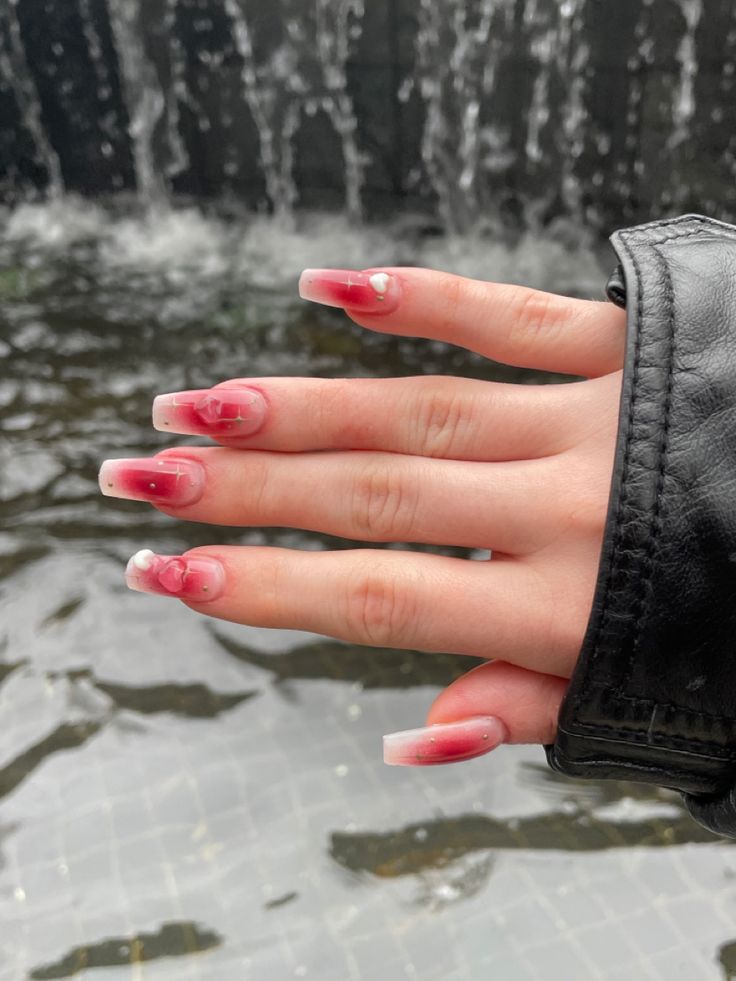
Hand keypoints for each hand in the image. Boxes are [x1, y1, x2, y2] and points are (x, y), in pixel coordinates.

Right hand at [99, 267, 625, 764]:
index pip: (381, 597)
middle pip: (373, 494)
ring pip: (416, 408)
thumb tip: (409, 734)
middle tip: (142, 477)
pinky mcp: (623, 347)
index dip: (265, 589)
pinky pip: (509, 315)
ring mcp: (592, 418)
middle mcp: (568, 507)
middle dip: (245, 489)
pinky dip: (422, 299)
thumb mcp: (645, 698)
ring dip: (299, 405)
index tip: (168, 576)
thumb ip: (527, 703)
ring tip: (200, 405)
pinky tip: (335, 288)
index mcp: (569, 608)